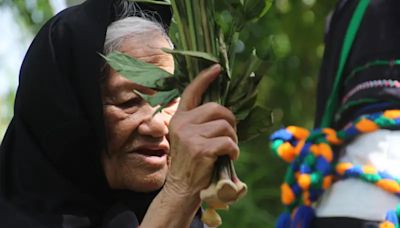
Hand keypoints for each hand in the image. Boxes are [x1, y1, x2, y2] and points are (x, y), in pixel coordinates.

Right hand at [164, 64, 239, 198]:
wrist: (182, 188)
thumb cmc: (191, 162)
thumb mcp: (189, 137)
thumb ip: (200, 122)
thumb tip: (224, 111)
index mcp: (179, 118)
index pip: (191, 91)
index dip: (205, 78)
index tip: (217, 68)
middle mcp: (181, 123)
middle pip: (217, 108)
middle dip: (230, 120)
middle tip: (231, 133)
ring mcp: (189, 136)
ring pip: (225, 126)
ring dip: (233, 138)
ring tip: (229, 150)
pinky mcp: (200, 149)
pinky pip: (227, 142)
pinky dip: (234, 150)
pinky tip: (230, 157)